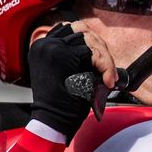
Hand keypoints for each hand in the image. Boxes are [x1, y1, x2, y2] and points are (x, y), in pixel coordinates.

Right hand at [27, 24, 116, 138]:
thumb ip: (76, 58)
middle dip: (101, 49)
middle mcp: (44, 44)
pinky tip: (107, 81)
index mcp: (42, 47)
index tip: (101, 62)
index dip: (91, 43)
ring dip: (105, 59)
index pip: (71, 30)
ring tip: (108, 77)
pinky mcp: (63, 54)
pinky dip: (106, 66)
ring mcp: (52, 47)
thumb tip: (98, 48)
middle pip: (82, 31)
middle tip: (109, 70)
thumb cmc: (62, 104)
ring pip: (90, 40)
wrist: (52, 121)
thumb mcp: (66, 74)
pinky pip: (94, 53)